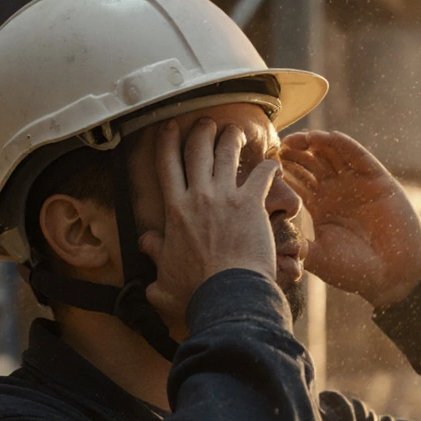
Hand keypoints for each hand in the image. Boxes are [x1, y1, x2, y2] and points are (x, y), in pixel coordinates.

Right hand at [139, 119, 280, 328]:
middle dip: (202, 131)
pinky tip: (274, 163)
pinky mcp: (252, 203)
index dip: (167, 141)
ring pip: (227, 152)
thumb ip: (154, 256)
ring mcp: (225, 197)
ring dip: (231, 137)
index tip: (170, 127)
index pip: (166, 165)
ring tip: (236, 131)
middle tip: (208, 124)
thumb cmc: (196, 293)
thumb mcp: (163, 278)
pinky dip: (269, 166)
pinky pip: (262, 174)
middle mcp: (198, 196)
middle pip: (197, 149)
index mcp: (175, 210)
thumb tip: (146, 243)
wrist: (227, 296)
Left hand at [281, 131, 420, 308]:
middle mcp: (336, 190)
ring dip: (316, 143)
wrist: (394, 275)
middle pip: (311, 162)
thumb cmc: (356, 271)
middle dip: (295, 152)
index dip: (282, 169)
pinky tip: (329, 137)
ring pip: (332, 154)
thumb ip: (298, 245)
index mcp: (319, 205)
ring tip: (299, 139)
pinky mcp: (377, 179)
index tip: (264, 161)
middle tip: (278, 145)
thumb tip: (268, 238)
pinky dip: (345, 145)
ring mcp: (356, 182)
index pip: (296, 180)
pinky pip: (359, 156)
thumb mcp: (319, 258)